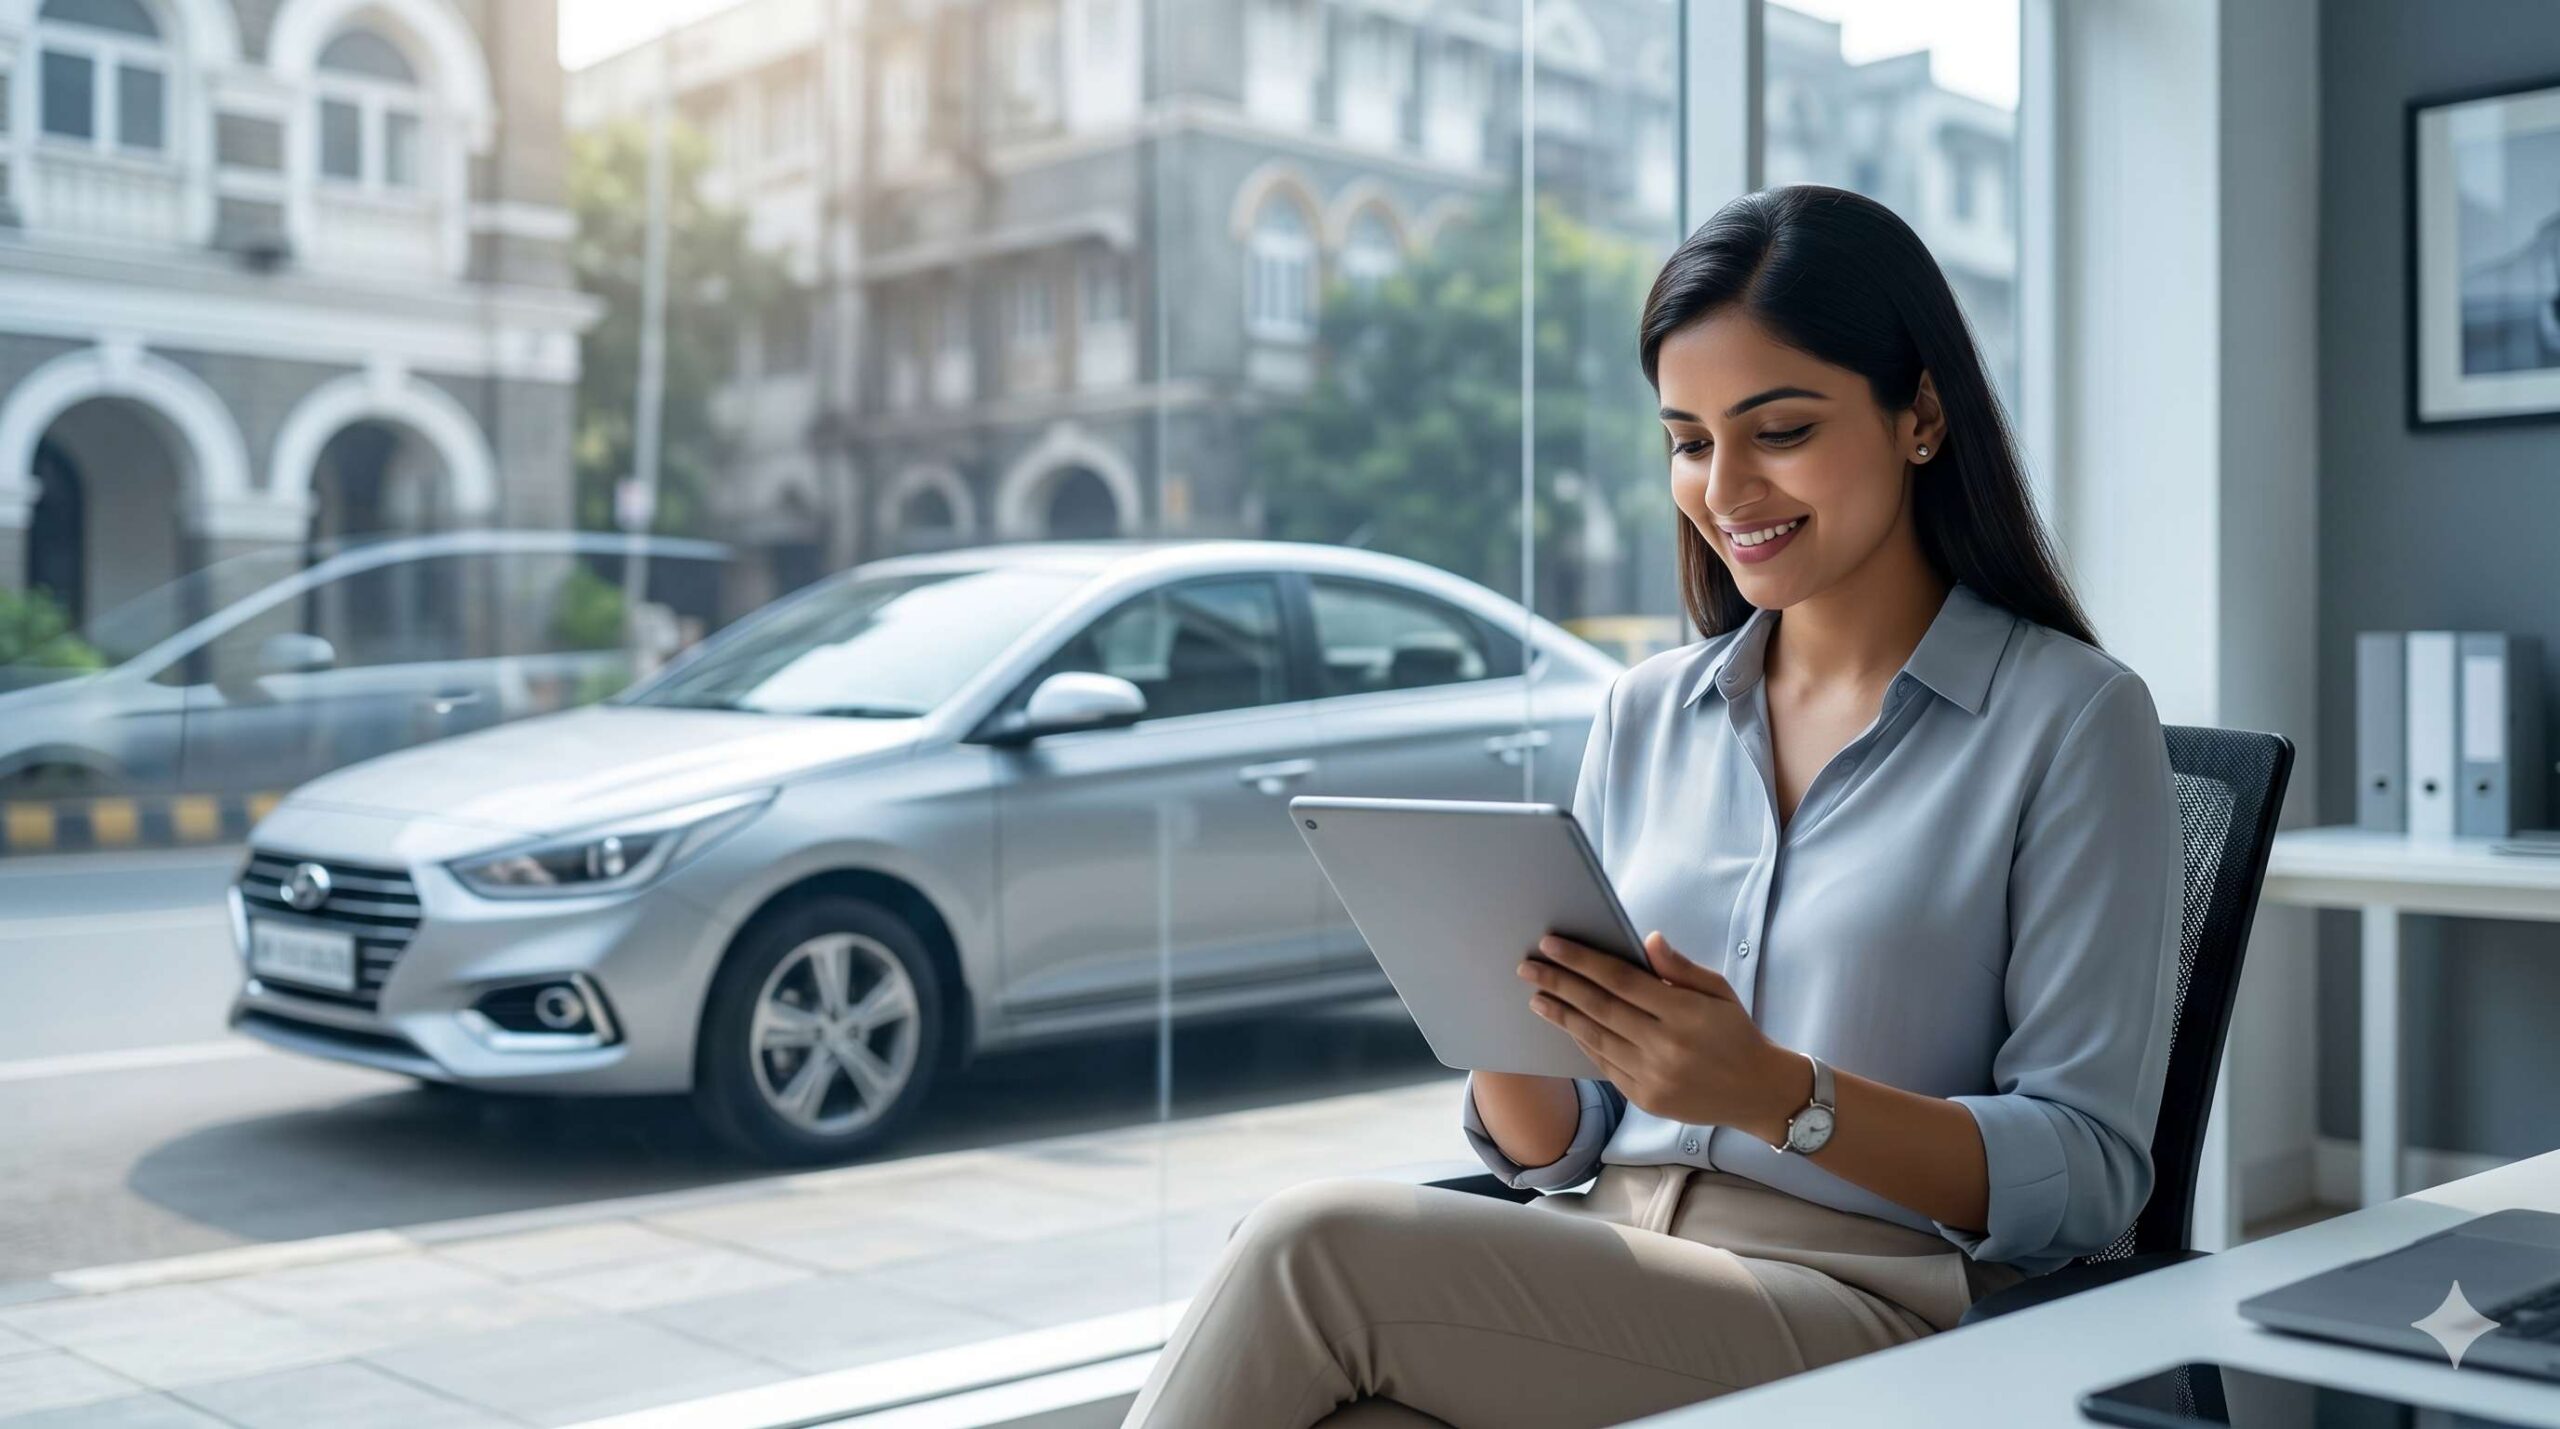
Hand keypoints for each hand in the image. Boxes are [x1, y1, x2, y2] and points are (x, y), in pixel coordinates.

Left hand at [1520, 931, 1805, 1140]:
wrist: (1757, 1092)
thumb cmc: (1736, 1033)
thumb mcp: (1719, 992)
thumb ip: (1680, 967)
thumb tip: (1647, 939)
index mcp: (1685, 1013)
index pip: (1621, 980)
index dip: (1583, 961)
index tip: (1552, 944)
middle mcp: (1665, 1047)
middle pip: (1599, 1008)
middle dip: (1559, 984)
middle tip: (1528, 966)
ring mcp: (1653, 1076)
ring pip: (1595, 1039)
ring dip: (1561, 1015)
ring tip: (1536, 996)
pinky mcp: (1645, 1099)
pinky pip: (1604, 1066)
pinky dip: (1583, 1043)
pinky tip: (1566, 1025)